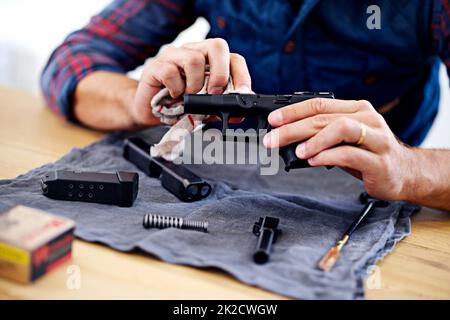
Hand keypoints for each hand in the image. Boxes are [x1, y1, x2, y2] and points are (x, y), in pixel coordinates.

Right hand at [130, 38, 251, 124]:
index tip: (242, 94)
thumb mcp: (205, 109)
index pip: (233, 57)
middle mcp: (192, 52)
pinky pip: (170, 72)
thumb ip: (221, 108)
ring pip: (194, 59)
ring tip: (189, 97)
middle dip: (221, 73)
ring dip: (195, 85)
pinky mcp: (155, 66)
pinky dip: (176, 89)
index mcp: (208, 60)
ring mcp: (173, 56)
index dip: (241, 75)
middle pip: (217, 45)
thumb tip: (239, 114)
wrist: (149, 112)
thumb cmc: (178, 105)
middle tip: (215, 93)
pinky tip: (174, 96)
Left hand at [263, 98, 415, 200]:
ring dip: (314, 139)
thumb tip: (286, 138)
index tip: (273, 121)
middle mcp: (368, 119)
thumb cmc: (369, 155)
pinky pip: (350, 154)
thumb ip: (321, 135)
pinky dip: (328, 156)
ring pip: (340, 128)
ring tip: (297, 151)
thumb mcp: (344, 141)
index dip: (292, 111)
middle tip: (273, 139)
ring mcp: (376, 138)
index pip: (319, 104)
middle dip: (293, 128)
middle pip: (324, 117)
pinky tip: (313, 161)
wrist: (405, 174)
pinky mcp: (380, 161)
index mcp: (356, 109)